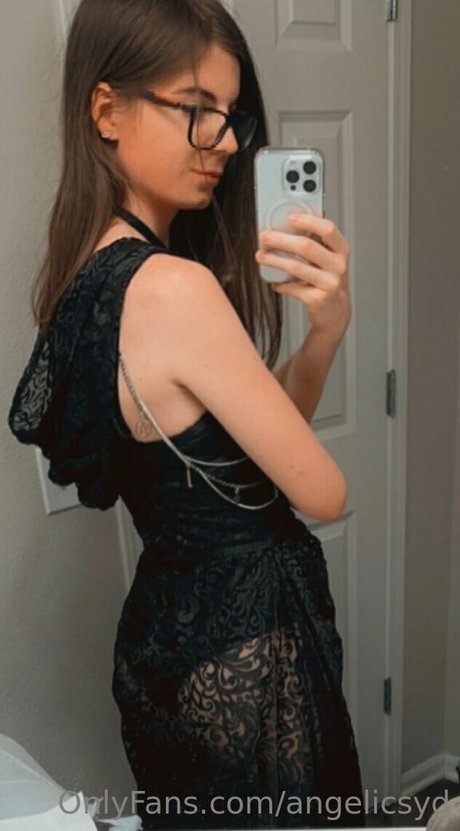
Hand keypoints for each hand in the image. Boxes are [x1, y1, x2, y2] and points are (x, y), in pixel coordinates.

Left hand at [255, 211, 351, 339]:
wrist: (335, 312)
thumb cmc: (328, 280)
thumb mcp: (328, 259)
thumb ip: (315, 242)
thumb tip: (286, 226)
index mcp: (341, 250)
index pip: (328, 229)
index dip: (308, 221)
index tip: (289, 218)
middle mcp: (339, 266)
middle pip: (307, 246)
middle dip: (281, 240)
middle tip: (264, 237)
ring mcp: (330, 283)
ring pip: (296, 267)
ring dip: (274, 260)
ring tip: (261, 256)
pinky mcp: (318, 300)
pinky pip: (293, 288)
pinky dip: (281, 284)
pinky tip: (275, 282)